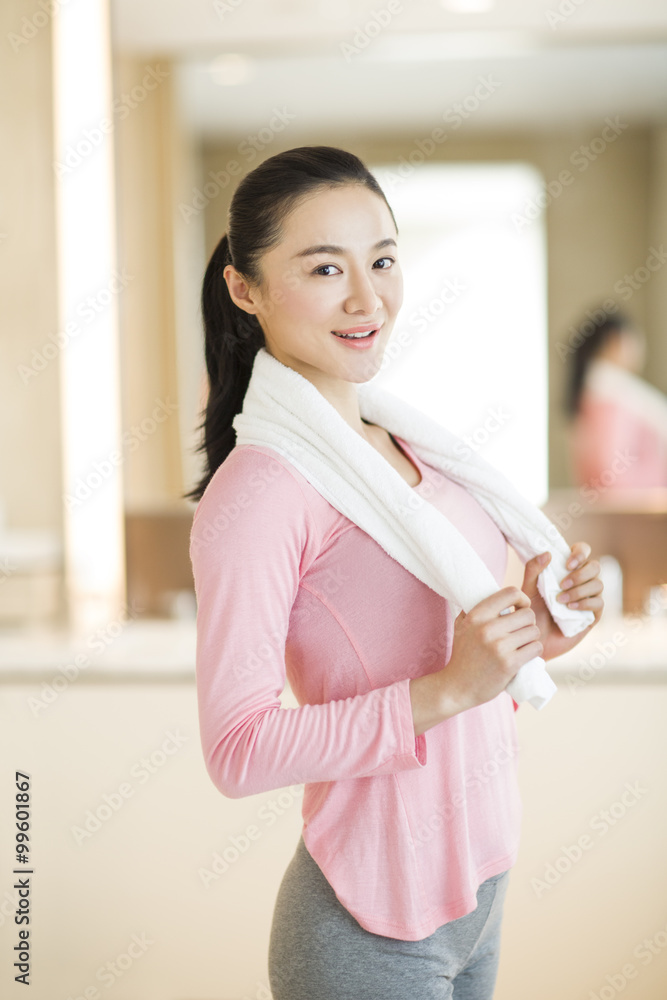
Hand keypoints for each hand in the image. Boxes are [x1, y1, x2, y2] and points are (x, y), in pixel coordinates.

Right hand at [438, 585, 543, 714]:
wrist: (457, 687)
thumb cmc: (462, 655)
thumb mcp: (461, 626)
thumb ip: (474, 608)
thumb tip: (492, 592)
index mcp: (476, 615)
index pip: (510, 593)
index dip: (522, 599)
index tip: (521, 608)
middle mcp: (487, 628)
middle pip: (528, 614)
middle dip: (528, 623)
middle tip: (520, 632)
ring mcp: (499, 646)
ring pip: (534, 632)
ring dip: (531, 638)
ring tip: (521, 645)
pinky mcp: (509, 664)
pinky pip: (535, 648)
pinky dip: (534, 651)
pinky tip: (524, 655)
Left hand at [521, 541, 603, 659]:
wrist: (534, 640)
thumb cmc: (530, 613)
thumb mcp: (527, 590)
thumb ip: (533, 570)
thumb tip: (547, 553)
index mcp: (567, 570)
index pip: (583, 551)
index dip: (579, 553)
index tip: (566, 564)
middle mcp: (581, 582)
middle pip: (595, 566)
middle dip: (579, 574)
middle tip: (562, 584)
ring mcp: (590, 598)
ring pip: (598, 584)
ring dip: (579, 590)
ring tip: (560, 600)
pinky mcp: (593, 615)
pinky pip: (599, 603)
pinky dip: (585, 603)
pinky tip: (569, 609)